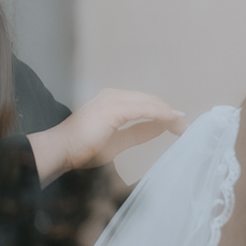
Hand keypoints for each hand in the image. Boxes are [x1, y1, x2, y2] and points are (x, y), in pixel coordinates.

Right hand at [28, 89, 183, 184]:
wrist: (60, 150)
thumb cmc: (82, 148)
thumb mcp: (117, 142)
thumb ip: (138, 133)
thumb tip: (160, 128)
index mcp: (113, 101)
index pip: (145, 103)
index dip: (164, 112)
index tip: (179, 124)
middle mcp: (114, 96)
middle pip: (150, 100)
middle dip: (170, 112)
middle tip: (185, 126)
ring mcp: (113, 100)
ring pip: (150, 103)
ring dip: (168, 114)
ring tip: (182, 127)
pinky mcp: (114, 108)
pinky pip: (144, 109)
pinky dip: (160, 115)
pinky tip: (171, 122)